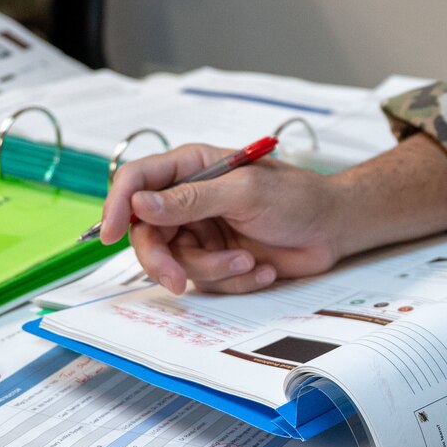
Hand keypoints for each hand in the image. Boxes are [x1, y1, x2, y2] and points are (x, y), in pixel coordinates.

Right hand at [102, 144, 348, 294]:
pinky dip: (233, 279)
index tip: (112, 234)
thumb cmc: (298, 196)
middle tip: (177, 280)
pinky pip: (205, 280)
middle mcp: (189, 199)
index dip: (117, 205)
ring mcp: (201, 231)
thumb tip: (141, 204)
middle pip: (146, 233)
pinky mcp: (217, 259)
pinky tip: (262, 268)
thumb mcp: (245, 192)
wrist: (334, 229)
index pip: (136, 180)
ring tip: (249, 260)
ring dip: (213, 270)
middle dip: (162, 260)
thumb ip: (192, 199)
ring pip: (175, 263)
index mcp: (191, 166)